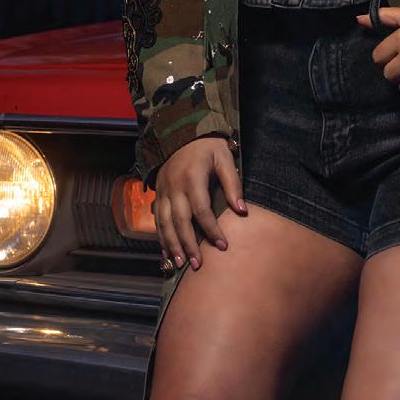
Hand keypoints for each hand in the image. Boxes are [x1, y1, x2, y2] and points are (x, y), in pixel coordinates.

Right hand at [153, 136, 245, 270]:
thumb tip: (242, 211)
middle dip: (188, 244)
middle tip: (197, 265)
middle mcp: (174, 187)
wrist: (180, 134)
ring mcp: (163, 192)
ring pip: (164, 223)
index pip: (201, 210)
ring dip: (172, 245)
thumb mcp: (225, 159)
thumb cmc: (208, 148)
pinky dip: (161, 237)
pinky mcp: (157, 195)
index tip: (222, 246)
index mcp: (192, 178)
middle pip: (180, 221)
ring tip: (180, 264)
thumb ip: (233, 184)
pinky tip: (167, 253)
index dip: (211, 229)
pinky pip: (156, 220)